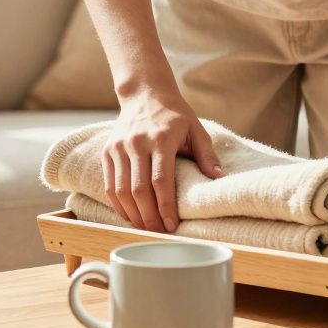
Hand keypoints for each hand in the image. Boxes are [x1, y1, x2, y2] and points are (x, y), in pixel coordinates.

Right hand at [104, 88, 223, 232]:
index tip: (173, 226)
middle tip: (160, 233)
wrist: (145, 94)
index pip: (161, 180)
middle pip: (139, 189)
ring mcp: (118, 147)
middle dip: (149, 217)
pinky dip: (119, 205)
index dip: (166, 207)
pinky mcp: (107, 151)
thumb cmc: (175, 116)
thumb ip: (207, 155)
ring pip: (121, 190)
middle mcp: (136, 143)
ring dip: (133, 215)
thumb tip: (220, 180)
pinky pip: (110, 185)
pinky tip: (131, 216)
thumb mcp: (196, 129)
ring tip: (147, 228)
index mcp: (160, 138)